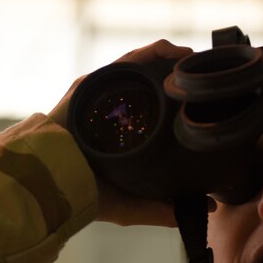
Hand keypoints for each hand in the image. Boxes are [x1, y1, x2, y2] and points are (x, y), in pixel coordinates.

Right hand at [49, 39, 192, 227]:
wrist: (53, 182)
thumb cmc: (85, 194)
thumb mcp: (133, 204)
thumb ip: (166, 209)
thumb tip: (209, 207)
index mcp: (121, 136)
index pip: (153, 111)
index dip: (179, 103)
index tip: (204, 104)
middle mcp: (111, 110)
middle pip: (149, 84)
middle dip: (177, 78)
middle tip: (204, 80)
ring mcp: (102, 95)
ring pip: (140, 69)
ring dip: (170, 61)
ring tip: (195, 62)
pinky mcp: (94, 83)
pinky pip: (128, 61)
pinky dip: (153, 54)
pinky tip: (174, 54)